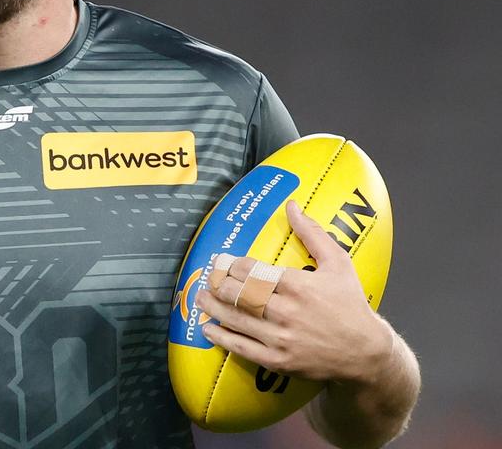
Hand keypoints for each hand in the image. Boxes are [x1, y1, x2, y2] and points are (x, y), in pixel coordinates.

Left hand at [195, 200, 392, 384]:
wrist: (366, 353)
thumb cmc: (351, 305)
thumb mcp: (338, 264)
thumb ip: (313, 234)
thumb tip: (292, 206)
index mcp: (298, 286)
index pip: (253, 272)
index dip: (232, 265)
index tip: (222, 261)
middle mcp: (287, 312)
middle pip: (240, 294)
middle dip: (219, 283)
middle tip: (207, 277)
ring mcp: (281, 338)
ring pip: (236, 319)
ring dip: (213, 306)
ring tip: (200, 297)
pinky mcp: (278, 360)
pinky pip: (242, 347)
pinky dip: (221, 337)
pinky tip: (207, 328)